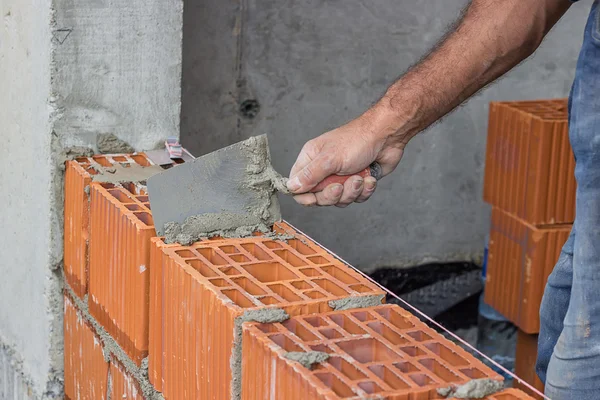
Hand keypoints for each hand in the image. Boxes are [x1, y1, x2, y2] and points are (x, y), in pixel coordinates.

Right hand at [287, 103, 405, 206]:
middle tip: (341, 184)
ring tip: (360, 177)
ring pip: (339, 200)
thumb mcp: (330, 159)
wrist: (387, 137)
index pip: (297, 185)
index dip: (304, 196)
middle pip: (318, 197)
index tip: (313, 199)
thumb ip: (309, 175)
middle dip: (332, 195)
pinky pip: (356, 198)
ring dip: (352, 191)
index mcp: (311, 159)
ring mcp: (341, 177)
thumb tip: (291, 187)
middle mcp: (324, 169)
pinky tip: (369, 178)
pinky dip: (364, 190)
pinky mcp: (357, 182)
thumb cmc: (357, 141)